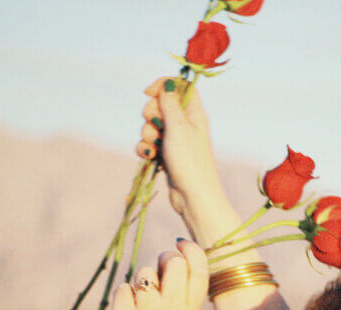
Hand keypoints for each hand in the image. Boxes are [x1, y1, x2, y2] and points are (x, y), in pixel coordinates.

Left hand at [98, 239, 208, 309]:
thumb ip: (181, 294)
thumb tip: (176, 255)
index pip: (200, 269)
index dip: (191, 249)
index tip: (179, 244)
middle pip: (174, 262)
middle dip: (163, 258)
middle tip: (156, 269)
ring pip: (144, 273)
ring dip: (139, 281)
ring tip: (139, 302)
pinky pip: (123, 289)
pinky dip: (122, 297)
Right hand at [138, 77, 223, 223]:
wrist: (192, 196)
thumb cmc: (189, 161)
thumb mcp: (178, 126)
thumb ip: (170, 102)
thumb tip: (169, 83)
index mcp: (194, 112)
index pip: (180, 86)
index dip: (163, 85)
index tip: (149, 92)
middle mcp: (186, 123)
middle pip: (160, 104)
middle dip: (150, 113)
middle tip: (157, 126)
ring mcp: (175, 140)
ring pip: (152, 125)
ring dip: (147, 134)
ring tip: (155, 146)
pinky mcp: (166, 154)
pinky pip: (149, 143)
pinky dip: (146, 148)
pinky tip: (149, 156)